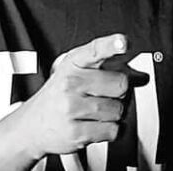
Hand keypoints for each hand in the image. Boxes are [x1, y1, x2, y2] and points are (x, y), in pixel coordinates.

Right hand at [6, 34, 129, 158]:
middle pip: (120, 84)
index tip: (123, 42)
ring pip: (118, 110)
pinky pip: (113, 130)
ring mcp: (71, 107)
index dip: (111, 45)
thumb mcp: (74, 73)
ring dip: (113, 114)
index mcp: (73, 63)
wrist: (32, 125)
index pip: (95, 50)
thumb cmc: (60, 96)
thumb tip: (140, 76)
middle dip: (118, 93)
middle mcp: (70, 82)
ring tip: (93, 113)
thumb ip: (105, 69)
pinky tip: (93, 126)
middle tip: (101, 96)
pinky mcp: (76, 131)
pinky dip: (109, 131)